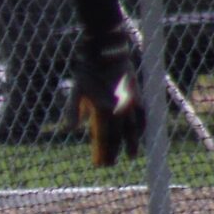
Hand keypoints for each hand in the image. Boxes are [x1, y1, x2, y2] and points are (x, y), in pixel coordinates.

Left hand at [70, 32, 142, 164]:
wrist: (107, 49)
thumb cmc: (88, 69)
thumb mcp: (76, 89)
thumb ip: (73, 110)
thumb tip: (70, 129)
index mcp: (104, 109)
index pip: (106, 138)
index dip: (105, 153)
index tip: (102, 165)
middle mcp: (119, 108)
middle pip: (120, 136)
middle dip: (116, 152)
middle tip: (112, 164)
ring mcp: (130, 101)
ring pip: (135, 127)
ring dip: (133, 142)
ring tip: (132, 154)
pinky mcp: (136, 93)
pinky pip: (142, 113)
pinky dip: (142, 125)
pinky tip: (142, 131)